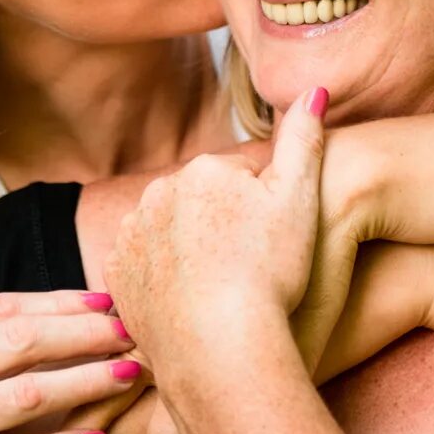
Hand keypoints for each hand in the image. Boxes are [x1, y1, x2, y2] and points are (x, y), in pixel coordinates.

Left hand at [104, 87, 327, 362]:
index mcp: (202, 169)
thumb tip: (314, 88)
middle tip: (251, 271)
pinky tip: (192, 303)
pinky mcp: (118, 275)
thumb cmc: (269, 273)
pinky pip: (146, 270)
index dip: (264, 214)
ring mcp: (132, 235)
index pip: (240, 182)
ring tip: (222, 291)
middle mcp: (158, 193)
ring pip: (172, 237)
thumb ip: (304, 139)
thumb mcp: (300, 200)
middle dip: (222, 229)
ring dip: (191, 254)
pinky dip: (165, 282)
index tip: (273, 246)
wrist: (220, 345)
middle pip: (202, 207)